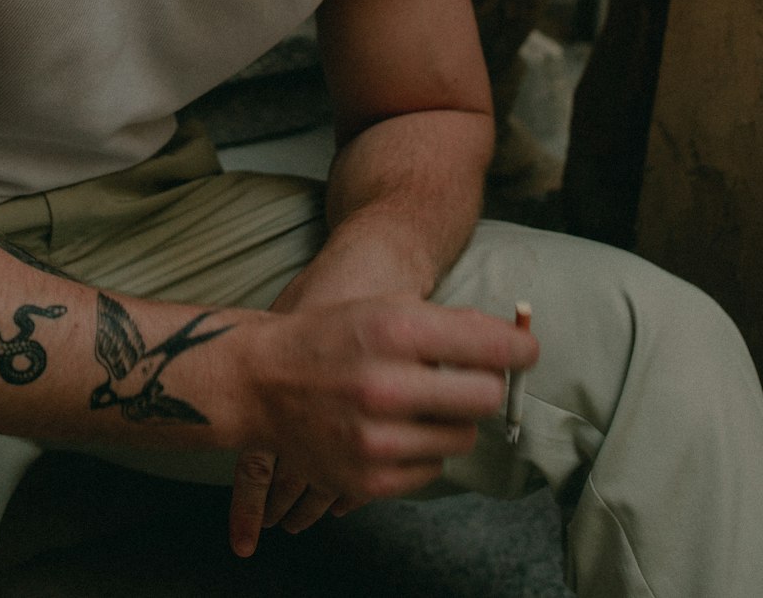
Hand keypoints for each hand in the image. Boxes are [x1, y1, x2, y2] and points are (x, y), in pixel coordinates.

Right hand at [229, 295, 536, 556]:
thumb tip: (514, 345)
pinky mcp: (365, 480)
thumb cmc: (332, 336)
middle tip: (469, 378)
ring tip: (418, 403)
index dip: (519, 349)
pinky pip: (432, 468)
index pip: (489, 346)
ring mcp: (374, 438)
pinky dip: (423, 450)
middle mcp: (385, 385)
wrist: (262, 381)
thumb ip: (449, 325)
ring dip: (451, 420)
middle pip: (485, 396)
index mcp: (393, 330)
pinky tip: (394, 429)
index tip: (526, 351)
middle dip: (484, 385)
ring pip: (463, 438)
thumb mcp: (386, 309)